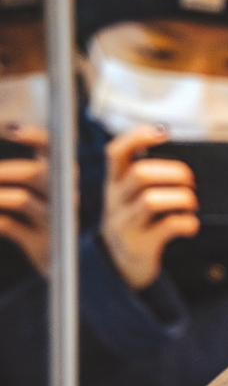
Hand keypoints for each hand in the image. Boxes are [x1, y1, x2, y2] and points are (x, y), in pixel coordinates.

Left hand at [0, 123, 50, 275]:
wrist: (56, 255)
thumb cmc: (39, 213)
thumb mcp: (39, 188)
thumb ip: (19, 171)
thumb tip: (6, 136)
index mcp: (62, 175)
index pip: (55, 148)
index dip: (35, 136)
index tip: (10, 129)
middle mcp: (64, 195)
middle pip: (38, 173)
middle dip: (4, 171)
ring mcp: (53, 220)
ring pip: (22, 200)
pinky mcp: (40, 243)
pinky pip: (10, 226)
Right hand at [99, 125, 198, 290]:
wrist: (120, 266)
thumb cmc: (134, 222)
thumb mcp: (128, 196)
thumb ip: (143, 174)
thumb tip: (170, 147)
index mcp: (114, 184)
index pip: (116, 153)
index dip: (138, 137)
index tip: (163, 131)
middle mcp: (116, 202)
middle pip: (141, 174)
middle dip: (173, 172)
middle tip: (190, 181)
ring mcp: (126, 224)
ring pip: (153, 200)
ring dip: (182, 198)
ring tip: (191, 203)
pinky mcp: (140, 245)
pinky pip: (167, 227)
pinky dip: (186, 223)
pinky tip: (191, 225)